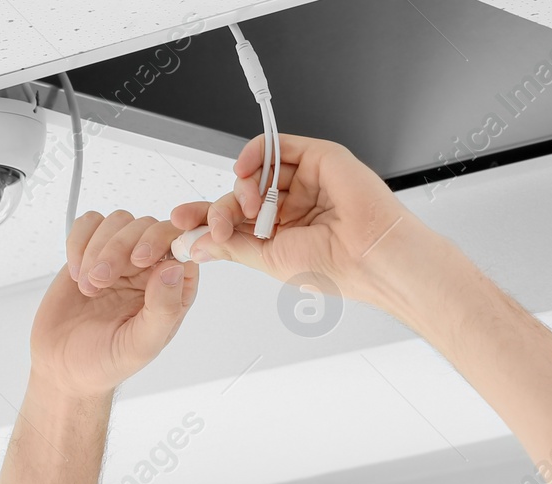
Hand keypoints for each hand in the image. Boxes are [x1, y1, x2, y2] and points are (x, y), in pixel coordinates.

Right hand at [30, 211, 199, 398]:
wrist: (63, 366)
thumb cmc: (106, 361)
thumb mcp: (141, 345)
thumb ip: (163, 310)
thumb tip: (173, 268)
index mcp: (172, 288)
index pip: (181, 245)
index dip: (163, 241)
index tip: (139, 259)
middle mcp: (150, 268)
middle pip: (147, 227)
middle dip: (121, 248)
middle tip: (101, 280)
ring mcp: (120, 257)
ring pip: (118, 222)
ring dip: (98, 249)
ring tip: (88, 286)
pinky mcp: (89, 251)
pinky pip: (89, 224)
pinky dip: (79, 242)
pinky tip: (76, 273)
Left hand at [170, 133, 435, 312]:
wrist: (372, 255)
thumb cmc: (334, 267)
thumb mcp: (268, 259)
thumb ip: (230, 244)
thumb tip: (194, 243)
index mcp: (280, 235)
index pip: (234, 222)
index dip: (205, 220)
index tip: (179, 225)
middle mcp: (291, 209)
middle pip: (240, 196)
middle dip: (216, 207)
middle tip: (209, 222)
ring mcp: (304, 183)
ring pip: (256, 173)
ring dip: (240, 188)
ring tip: (246, 208)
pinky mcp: (318, 159)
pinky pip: (276, 147)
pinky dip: (254, 154)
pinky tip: (243, 170)